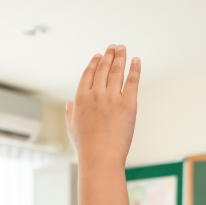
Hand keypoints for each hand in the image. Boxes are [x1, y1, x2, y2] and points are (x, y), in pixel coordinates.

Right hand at [66, 45, 139, 167]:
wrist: (100, 157)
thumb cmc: (86, 146)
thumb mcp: (72, 128)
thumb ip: (70, 113)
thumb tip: (68, 104)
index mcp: (81, 98)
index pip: (88, 74)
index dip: (94, 62)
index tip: (99, 55)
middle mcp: (95, 94)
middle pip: (103, 68)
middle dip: (109, 55)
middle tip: (114, 47)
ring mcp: (111, 98)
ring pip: (117, 71)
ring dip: (120, 57)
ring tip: (123, 49)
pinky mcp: (128, 104)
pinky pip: (132, 81)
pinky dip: (135, 69)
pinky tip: (136, 60)